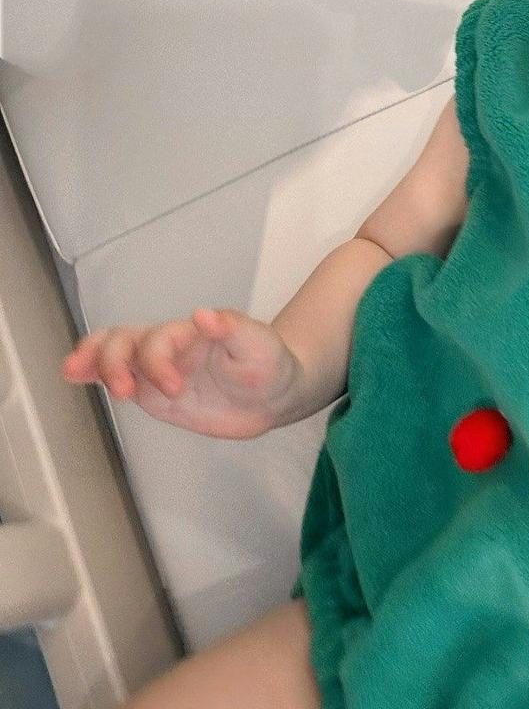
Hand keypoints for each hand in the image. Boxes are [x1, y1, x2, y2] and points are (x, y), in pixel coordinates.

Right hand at [61, 308, 301, 439]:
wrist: (274, 394)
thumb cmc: (268, 363)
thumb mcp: (260, 345)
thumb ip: (234, 328)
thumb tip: (205, 315)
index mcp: (192, 333)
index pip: (160, 339)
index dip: (158, 361)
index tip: (175, 388)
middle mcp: (169, 347)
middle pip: (125, 340)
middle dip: (115, 362)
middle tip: (126, 391)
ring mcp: (157, 367)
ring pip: (113, 353)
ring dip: (93, 361)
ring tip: (75, 372)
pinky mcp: (153, 391)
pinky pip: (118, 377)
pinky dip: (92, 372)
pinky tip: (74, 374)